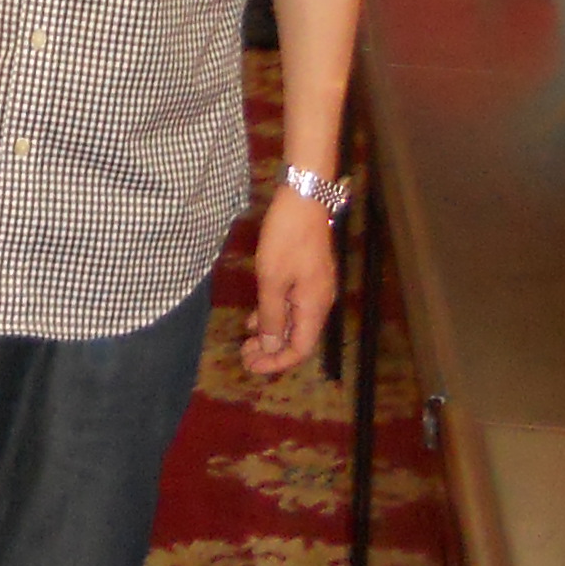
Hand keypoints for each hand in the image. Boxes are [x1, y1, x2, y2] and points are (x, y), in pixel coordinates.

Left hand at [239, 186, 341, 380]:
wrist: (304, 199)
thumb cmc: (286, 238)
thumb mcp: (272, 279)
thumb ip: (272, 315)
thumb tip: (271, 346)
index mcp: (314, 307)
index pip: (300, 349)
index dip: (276, 362)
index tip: (251, 366)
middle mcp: (320, 302)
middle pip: (298, 338)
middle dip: (271, 350)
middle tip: (244, 355)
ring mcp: (316, 288)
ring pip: (295, 322)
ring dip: (272, 333)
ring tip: (247, 341)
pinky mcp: (309, 275)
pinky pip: (293, 305)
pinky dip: (275, 314)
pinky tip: (256, 316)